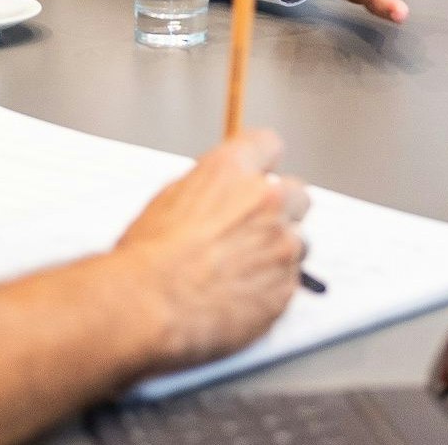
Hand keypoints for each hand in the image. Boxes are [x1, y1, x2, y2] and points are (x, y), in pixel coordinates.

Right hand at [112, 130, 310, 369]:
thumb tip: (219, 193)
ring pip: (298, 241)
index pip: (267, 144)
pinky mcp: (286, 286)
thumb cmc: (149, 256)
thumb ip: (209, 188)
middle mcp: (265, 201)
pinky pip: (290, 281)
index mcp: (231, 171)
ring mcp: (281, 244)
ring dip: (277, 251)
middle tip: (253, 228)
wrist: (150, 304)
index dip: (263, 161)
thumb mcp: (169, 198)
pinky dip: (272, 286)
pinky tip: (241, 293)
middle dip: (280, 209)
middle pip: (297, 193)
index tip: (261, 172)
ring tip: (241, 268)